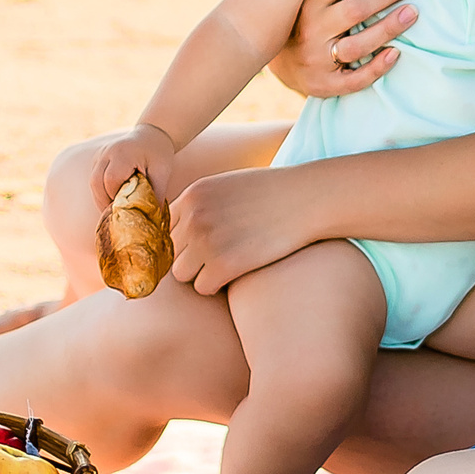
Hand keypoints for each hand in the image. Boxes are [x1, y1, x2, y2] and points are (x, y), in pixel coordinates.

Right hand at [88, 124, 173, 213]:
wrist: (153, 134)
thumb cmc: (159, 153)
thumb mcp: (163, 172)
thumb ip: (157, 194)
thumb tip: (154, 220)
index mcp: (123, 153)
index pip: (111, 180)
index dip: (116, 197)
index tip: (125, 210)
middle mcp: (107, 153)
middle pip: (96, 182)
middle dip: (104, 201)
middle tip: (116, 216)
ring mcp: (100, 155)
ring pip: (93, 182)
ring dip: (101, 198)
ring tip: (115, 211)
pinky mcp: (98, 159)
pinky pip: (94, 179)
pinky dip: (101, 192)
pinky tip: (112, 200)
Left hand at [168, 164, 319, 295]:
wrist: (308, 200)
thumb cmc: (273, 193)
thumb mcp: (228, 186)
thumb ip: (201, 204)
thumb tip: (183, 230)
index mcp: (192, 195)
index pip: (166, 229)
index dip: (185, 239)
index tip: (205, 244)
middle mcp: (194, 217)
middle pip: (171, 252)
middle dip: (192, 257)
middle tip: (219, 256)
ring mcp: (207, 241)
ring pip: (182, 273)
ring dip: (201, 273)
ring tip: (226, 266)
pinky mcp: (225, 264)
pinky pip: (203, 287)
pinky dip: (217, 285)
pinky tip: (236, 274)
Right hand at [266, 0, 423, 97]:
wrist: (267, 59)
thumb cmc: (303, 18)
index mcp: (309, 1)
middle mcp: (312, 28)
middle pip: (355, 8)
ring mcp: (317, 58)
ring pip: (357, 44)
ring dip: (387, 27)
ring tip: (413, 12)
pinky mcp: (324, 84)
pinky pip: (354, 79)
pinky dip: (377, 67)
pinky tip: (396, 53)